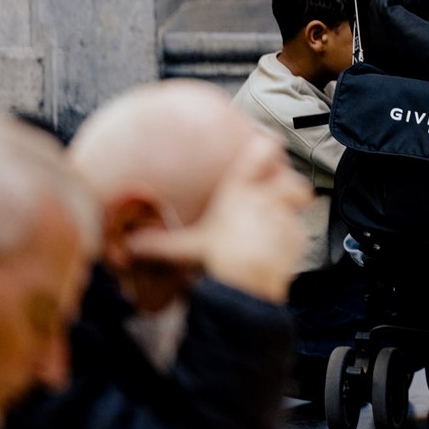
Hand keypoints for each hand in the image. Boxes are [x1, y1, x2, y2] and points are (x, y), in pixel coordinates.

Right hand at [126, 135, 311, 303]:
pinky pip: (298, 230)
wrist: (247, 283)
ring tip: (275, 229)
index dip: (269, 146)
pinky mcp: (298, 234)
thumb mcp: (186, 248)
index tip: (271, 146)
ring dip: (289, 213)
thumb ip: (159, 244)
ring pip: (296, 204)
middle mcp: (266, 196)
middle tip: (282, 195)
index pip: (263, 151)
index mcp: (239, 191)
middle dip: (289, 188)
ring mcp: (285, 213)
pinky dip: (290, 239)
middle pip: (289, 180)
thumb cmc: (218, 259)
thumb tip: (130, 245)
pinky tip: (276, 250)